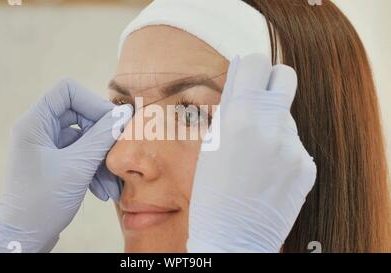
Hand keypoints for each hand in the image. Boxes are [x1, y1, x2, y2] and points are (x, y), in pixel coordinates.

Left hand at [0, 79, 131, 251]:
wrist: (24, 237)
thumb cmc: (43, 202)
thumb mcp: (78, 167)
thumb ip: (102, 137)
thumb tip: (125, 114)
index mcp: (35, 123)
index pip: (67, 91)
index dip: (93, 102)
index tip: (113, 123)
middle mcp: (39, 130)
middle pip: (79, 114)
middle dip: (102, 136)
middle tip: (118, 153)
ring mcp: (46, 147)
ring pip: (83, 138)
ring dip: (101, 158)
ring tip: (114, 184)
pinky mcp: (54, 162)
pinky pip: (80, 154)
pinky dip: (93, 169)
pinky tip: (104, 191)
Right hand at [187, 55, 316, 252]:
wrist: (232, 236)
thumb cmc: (211, 191)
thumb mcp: (212, 142)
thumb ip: (231, 104)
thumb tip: (242, 70)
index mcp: (242, 118)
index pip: (259, 62)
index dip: (252, 67)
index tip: (248, 76)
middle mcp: (273, 128)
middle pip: (286, 77)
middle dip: (272, 84)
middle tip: (258, 103)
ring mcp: (294, 148)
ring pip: (286, 117)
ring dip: (272, 127)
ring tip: (255, 157)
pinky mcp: (307, 166)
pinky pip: (294, 144)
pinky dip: (282, 152)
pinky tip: (267, 173)